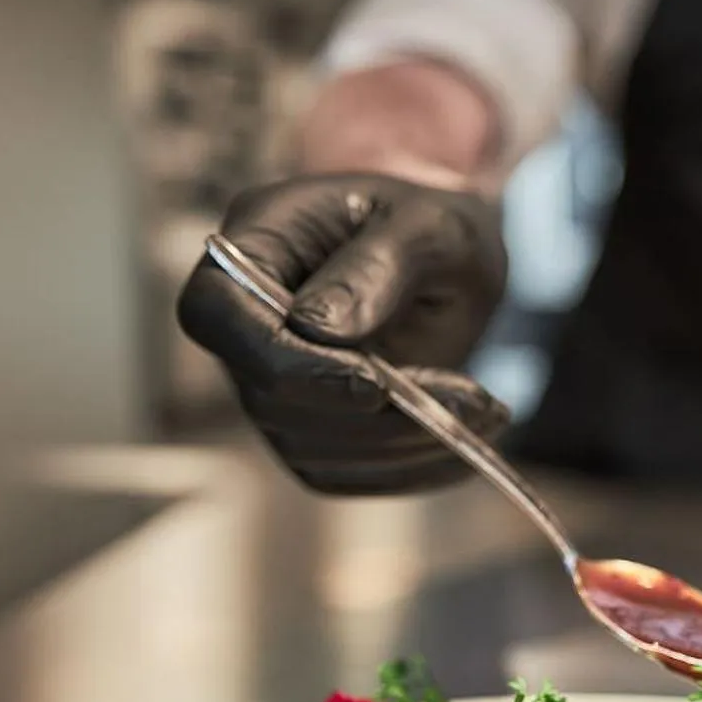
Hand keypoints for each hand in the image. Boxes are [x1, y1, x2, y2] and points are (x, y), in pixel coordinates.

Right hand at [177, 173, 509, 493]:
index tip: (372, 383)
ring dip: (404, 443)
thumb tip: (319, 329)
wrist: (446, 269)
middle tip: (470, 399)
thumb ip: (378, 264)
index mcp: (254, 244)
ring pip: (310, 450)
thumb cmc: (432, 231)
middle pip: (270, 397)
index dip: (281, 360)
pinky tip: (468, 436)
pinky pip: (346, 474)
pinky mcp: (307, 435)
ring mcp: (270, 386)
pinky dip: (414, 468)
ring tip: (486, 413)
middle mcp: (245, 324)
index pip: (215, 312)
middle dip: (373, 414)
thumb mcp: (431, 226)